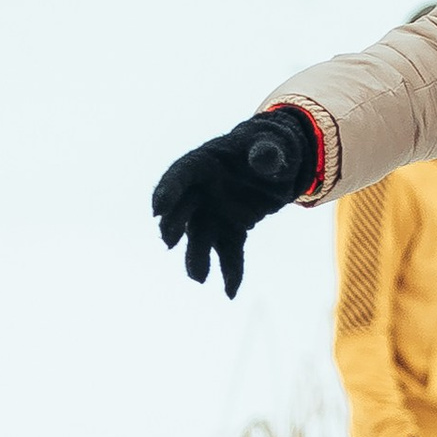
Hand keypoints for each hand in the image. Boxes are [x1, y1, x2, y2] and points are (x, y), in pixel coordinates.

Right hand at [150, 109, 316, 296]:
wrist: (280, 163)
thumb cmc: (271, 145)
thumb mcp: (275, 144)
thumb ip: (268, 152)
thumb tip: (265, 158)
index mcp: (206, 162)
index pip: (181, 175)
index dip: (168, 191)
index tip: (157, 210)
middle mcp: (203, 190)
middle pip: (184, 209)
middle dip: (174, 226)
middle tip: (169, 243)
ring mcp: (216, 211)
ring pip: (202, 237)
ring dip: (199, 257)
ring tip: (199, 278)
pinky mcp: (232, 229)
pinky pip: (229, 251)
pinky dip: (231, 270)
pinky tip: (231, 292)